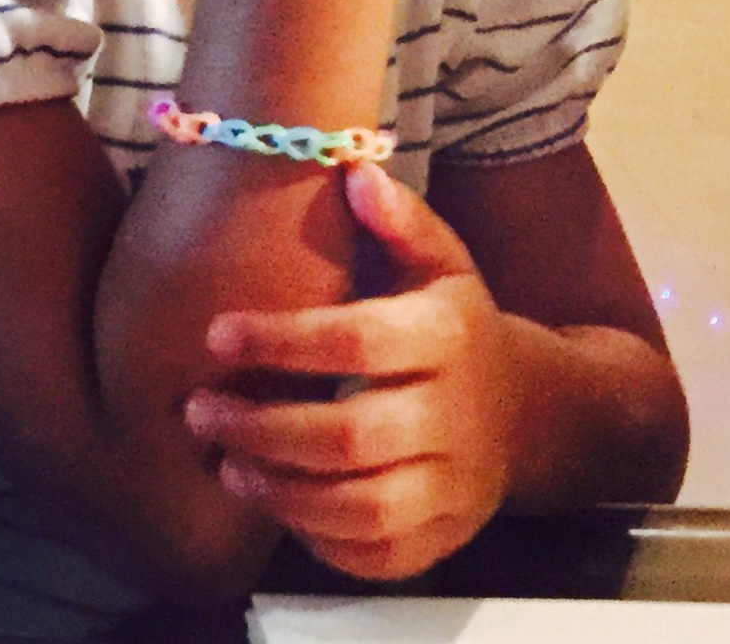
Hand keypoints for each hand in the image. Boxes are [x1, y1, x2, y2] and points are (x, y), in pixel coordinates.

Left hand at [182, 162, 517, 578]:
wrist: (531, 414)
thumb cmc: (456, 327)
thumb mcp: (443, 263)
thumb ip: (401, 220)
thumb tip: (354, 171)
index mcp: (447, 339)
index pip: (358, 342)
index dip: (282, 340)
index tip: (216, 332)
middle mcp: (454, 420)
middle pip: (350, 438)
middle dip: (263, 428)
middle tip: (197, 409)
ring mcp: (453, 488)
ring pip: (361, 509)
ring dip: (280, 492)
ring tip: (224, 462)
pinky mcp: (444, 539)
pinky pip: (378, 557)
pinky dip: (319, 542)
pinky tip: (274, 504)